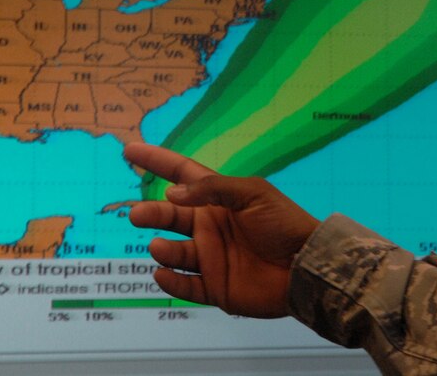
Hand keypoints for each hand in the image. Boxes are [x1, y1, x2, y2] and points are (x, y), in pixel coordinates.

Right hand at [125, 143, 319, 317]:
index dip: (156, 161)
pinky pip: (185, 286)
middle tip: (137, 214)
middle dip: (151, 213)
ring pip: (174, 252)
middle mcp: (209, 226)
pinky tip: (164, 274)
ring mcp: (211, 257)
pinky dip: (171, 282)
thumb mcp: (252, 193)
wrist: (305, 265)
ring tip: (160, 247)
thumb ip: (213, 189)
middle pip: (170, 214)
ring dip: (163, 249)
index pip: (181, 175)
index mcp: (218, 199)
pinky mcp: (215, 287)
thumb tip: (172, 192)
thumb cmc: (283, 223)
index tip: (130, 150)